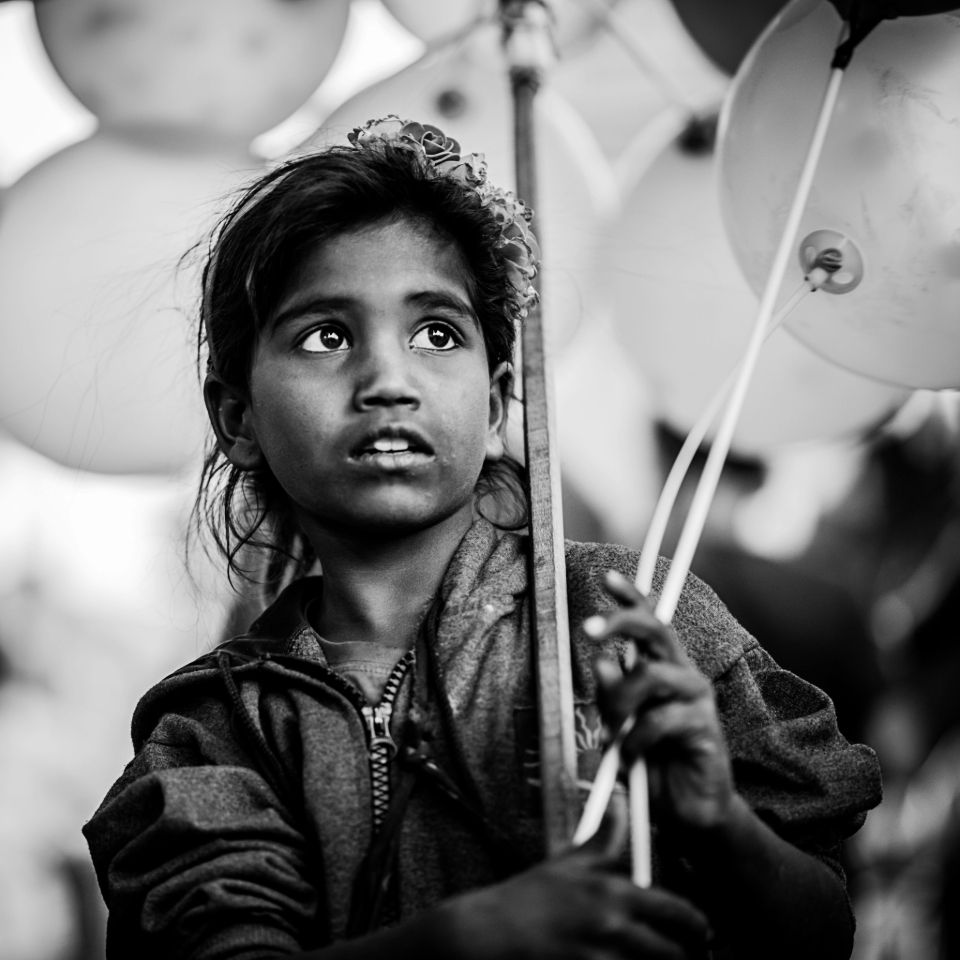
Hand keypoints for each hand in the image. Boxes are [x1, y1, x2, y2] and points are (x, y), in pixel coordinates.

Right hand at [436, 841, 710, 959]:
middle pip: (671, 953)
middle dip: (685, 957)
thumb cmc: (527, 898)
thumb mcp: (566, 862)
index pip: (672, 910)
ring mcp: (599, 957)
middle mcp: (611, 926)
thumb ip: (600, 840)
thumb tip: (618, 807)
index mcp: (611, 894)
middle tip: (688, 956)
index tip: (703, 930)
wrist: (489, 932)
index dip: (695, 924)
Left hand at [584, 570, 734, 832]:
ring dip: (620, 704)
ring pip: (651, 675)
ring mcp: (697, 698)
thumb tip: (600, 663)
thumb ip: (610, 697)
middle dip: (620, 622)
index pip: (649, 622)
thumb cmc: (650, 762)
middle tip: (587, 628)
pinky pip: (659, 720)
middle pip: (656, 630)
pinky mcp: (705, 726)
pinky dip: (635, 739)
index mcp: (660, 667)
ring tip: (612, 736)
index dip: (631, 596)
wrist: (685, 813)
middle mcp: (682, 673)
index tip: (607, 576)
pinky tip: (632, 758)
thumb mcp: (620, 727)